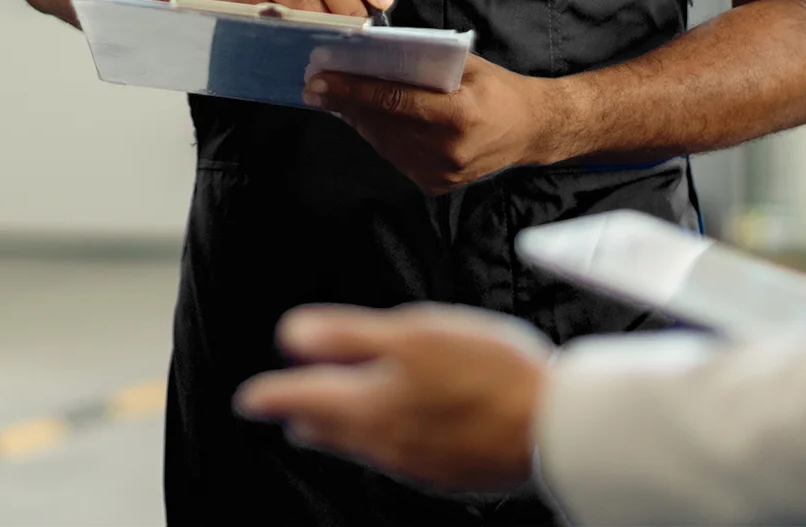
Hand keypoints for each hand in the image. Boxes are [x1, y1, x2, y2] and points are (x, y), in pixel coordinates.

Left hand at [234, 304, 547, 493]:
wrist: (554, 427)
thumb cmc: (488, 371)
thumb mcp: (413, 334)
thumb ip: (348, 336)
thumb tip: (291, 335)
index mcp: (370, 404)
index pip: (304, 397)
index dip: (274, 393)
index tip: (250, 398)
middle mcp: (385, 441)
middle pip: (330, 428)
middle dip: (304, 416)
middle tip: (283, 411)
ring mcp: (418, 462)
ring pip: (361, 445)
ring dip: (336, 432)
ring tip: (321, 425)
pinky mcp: (449, 471)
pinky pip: (397, 457)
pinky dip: (378, 443)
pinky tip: (391, 435)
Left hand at [305, 54, 568, 192]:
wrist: (531, 131)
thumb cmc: (498, 89)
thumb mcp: (467, 65)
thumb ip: (425, 64)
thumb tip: (373, 56)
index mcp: (459, 115)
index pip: (394, 101)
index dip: (354, 90)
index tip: (321, 79)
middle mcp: (448, 150)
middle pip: (382, 123)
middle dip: (346, 103)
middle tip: (315, 85)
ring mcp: (441, 173)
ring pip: (383, 143)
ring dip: (356, 120)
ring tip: (334, 99)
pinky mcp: (436, 186)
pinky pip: (396, 157)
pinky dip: (378, 136)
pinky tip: (364, 119)